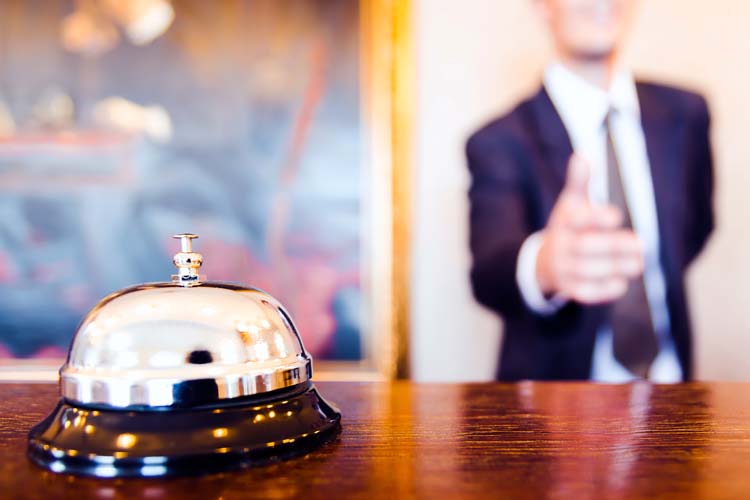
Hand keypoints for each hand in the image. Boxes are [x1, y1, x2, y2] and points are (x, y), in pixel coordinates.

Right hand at [536, 154, 644, 303]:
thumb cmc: (567, 228)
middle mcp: (559, 245)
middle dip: (615, 246)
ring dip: (616, 267)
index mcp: (562, 222)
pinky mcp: (568, 288)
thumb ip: (579, 182)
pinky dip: (605, 289)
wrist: (544, 263)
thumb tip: (583, 154)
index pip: (577, 219)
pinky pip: (586, 291)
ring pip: (589, 270)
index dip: (597, 217)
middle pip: (586, 246)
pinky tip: (621, 283)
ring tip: (639, 264)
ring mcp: (562, 268)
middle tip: (642, 244)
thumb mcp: (570, 204)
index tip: (617, 217)